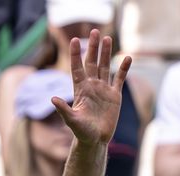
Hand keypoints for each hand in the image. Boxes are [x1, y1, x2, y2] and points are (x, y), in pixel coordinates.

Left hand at [52, 30, 130, 145]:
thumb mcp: (71, 120)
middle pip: (92, 63)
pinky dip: (123, 69)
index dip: (76, 55)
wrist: (95, 141)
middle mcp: (91, 87)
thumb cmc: (81, 132)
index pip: (77, 68)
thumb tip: (52, 99)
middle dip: (93, 48)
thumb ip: (63, 109)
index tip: (74, 40)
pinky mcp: (114, 96)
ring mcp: (103, 90)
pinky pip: (119, 79)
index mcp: (80, 90)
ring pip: (105, 67)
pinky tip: (127, 57)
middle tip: (94, 31)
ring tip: (108, 38)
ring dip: (107, 53)